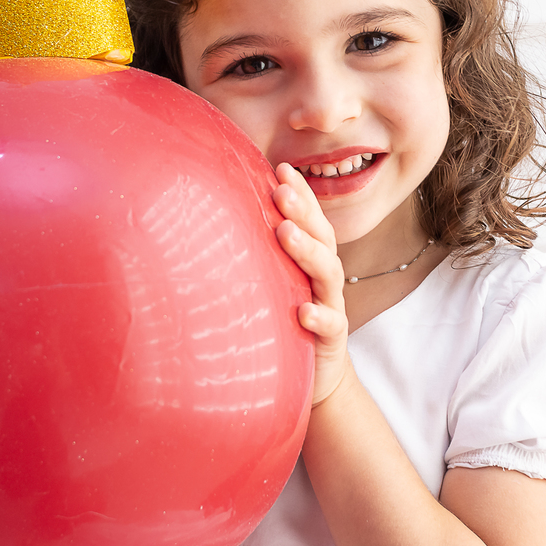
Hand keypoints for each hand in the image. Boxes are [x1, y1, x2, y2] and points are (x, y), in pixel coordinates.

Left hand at [272, 163, 349, 405]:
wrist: (317, 377)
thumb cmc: (286, 320)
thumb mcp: (274, 285)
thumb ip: (259, 256)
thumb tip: (214, 223)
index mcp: (311, 260)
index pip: (310, 220)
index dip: (300, 193)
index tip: (281, 168)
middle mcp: (323, 277)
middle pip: (320, 237)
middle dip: (302, 211)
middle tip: (280, 191)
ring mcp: (330, 305)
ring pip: (327, 273)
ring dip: (307, 250)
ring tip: (285, 233)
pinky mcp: (331, 339)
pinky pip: (330, 324)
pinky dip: (319, 316)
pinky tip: (303, 312)